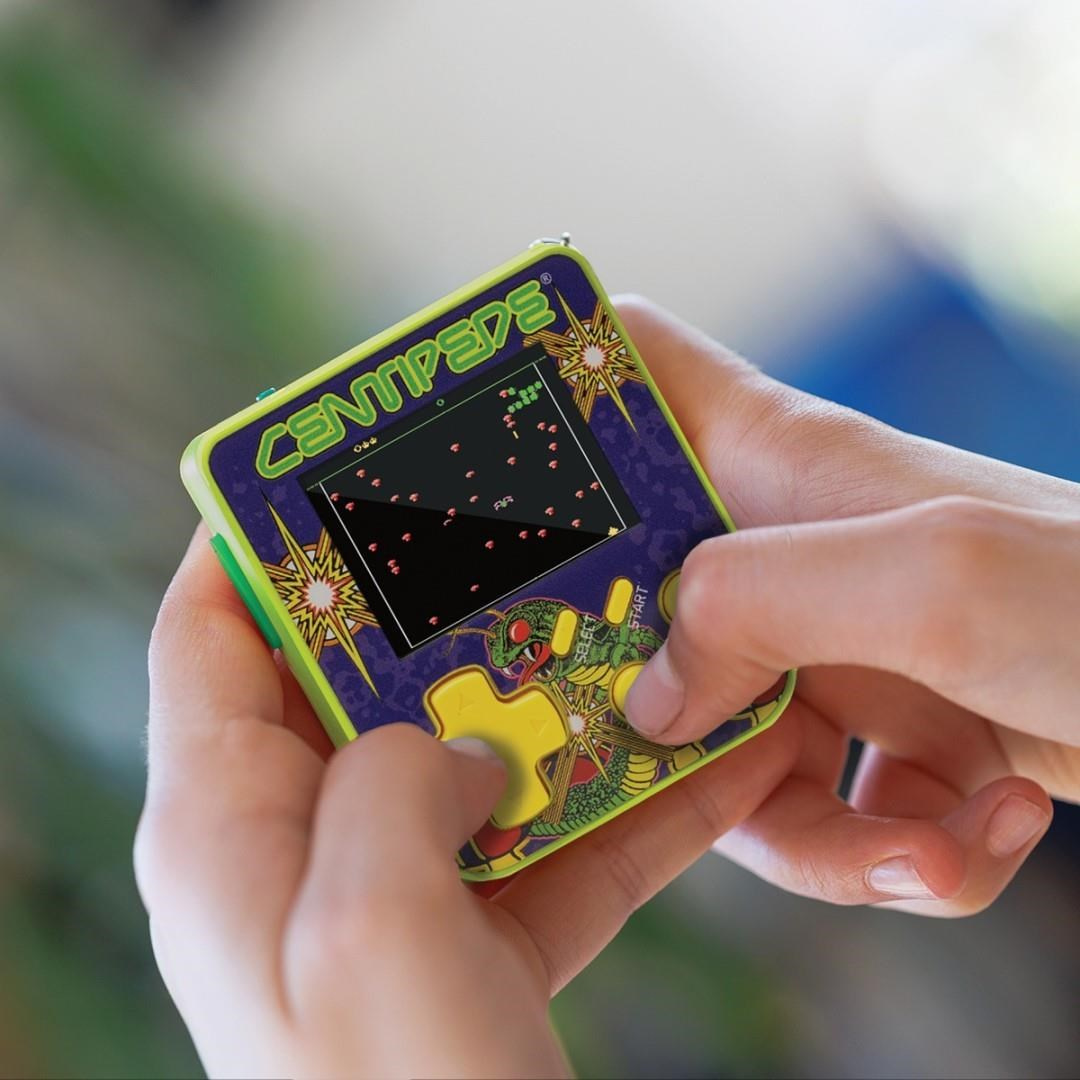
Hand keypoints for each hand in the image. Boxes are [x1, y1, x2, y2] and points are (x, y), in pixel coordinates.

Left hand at [136, 527, 801, 1077]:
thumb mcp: (373, 927)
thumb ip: (398, 784)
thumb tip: (463, 740)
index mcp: (222, 827)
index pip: (212, 631)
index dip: (264, 537)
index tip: (343, 464)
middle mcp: (297, 845)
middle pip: (360, 676)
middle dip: (444, 604)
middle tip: (528, 531)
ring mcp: (391, 888)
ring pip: (472, 749)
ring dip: (558, 699)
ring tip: (637, 627)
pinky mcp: (475, 933)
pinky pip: (551, 836)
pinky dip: (624, 799)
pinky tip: (711, 757)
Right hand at [617, 296, 1079, 916]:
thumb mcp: (931, 582)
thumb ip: (760, 612)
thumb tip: (650, 696)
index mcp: (783, 465)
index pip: (638, 364)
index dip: (555, 378)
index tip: (480, 439)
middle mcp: (786, 549)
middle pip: (632, 599)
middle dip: (641, 705)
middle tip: (678, 765)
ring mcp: (827, 642)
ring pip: (717, 743)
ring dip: (810, 834)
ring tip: (923, 844)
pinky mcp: (875, 729)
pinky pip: (813, 809)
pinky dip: (887, 854)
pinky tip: (975, 839)